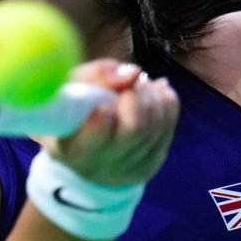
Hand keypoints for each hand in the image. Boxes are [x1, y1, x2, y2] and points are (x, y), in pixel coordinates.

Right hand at [40, 59, 178, 185]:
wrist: (86, 144)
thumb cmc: (73, 110)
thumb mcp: (69, 86)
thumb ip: (95, 75)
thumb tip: (132, 73)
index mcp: (75, 151)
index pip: (95, 140)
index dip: (102, 121)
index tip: (104, 104)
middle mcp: (104, 166)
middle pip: (135, 130)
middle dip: (137, 96)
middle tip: (131, 80)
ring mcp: (133, 167)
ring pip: (157, 125)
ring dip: (151, 95)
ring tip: (139, 83)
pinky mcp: (154, 160)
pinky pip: (170, 124)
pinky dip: (165, 100)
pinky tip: (153, 92)